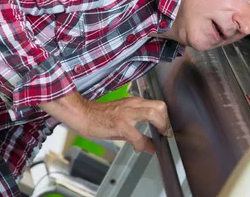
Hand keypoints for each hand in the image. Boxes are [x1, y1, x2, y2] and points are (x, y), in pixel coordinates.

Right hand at [41, 94, 170, 153]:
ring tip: (159, 138)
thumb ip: (139, 131)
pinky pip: (136, 134)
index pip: (158, 105)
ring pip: (152, 113)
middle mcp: (133, 105)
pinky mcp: (119, 124)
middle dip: (166, 121)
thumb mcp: (123, 119)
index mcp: (135, 102)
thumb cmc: (101, 116)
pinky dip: (141, 143)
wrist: (83, 115)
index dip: (166, 118)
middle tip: (165, 133)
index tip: (167, 130)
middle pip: (160, 106)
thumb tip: (150, 145)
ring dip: (160, 126)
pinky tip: (140, 148)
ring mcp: (126, 113)